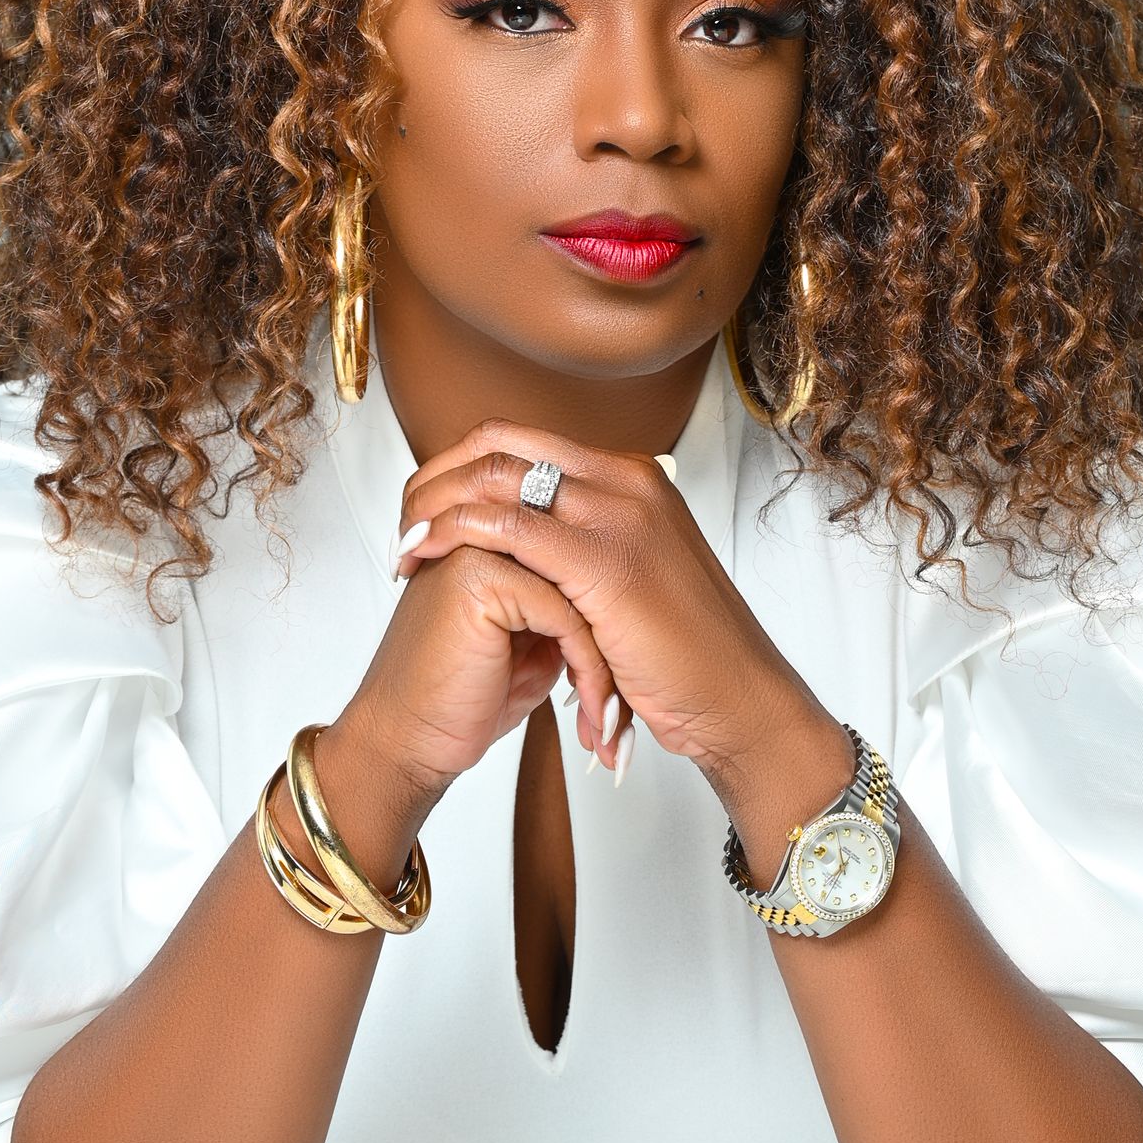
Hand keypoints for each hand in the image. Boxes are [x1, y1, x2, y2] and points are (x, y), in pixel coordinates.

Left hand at [390, 421, 844, 816]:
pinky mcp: (604, 561)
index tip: (426, 510)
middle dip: (437, 478)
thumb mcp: (635, 582)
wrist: (738, 701)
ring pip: (495, 474)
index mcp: (633, 479)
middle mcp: (626, 481)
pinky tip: (425, 559)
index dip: (461, 468)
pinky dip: (452, 534)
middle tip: (404, 524)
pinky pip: (505, 525)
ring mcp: (618, 514)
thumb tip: (530, 553)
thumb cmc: (688, 658)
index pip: (523, 441)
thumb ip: (588, 553)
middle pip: (500, 443)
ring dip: (435, 506)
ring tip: (405, 548)